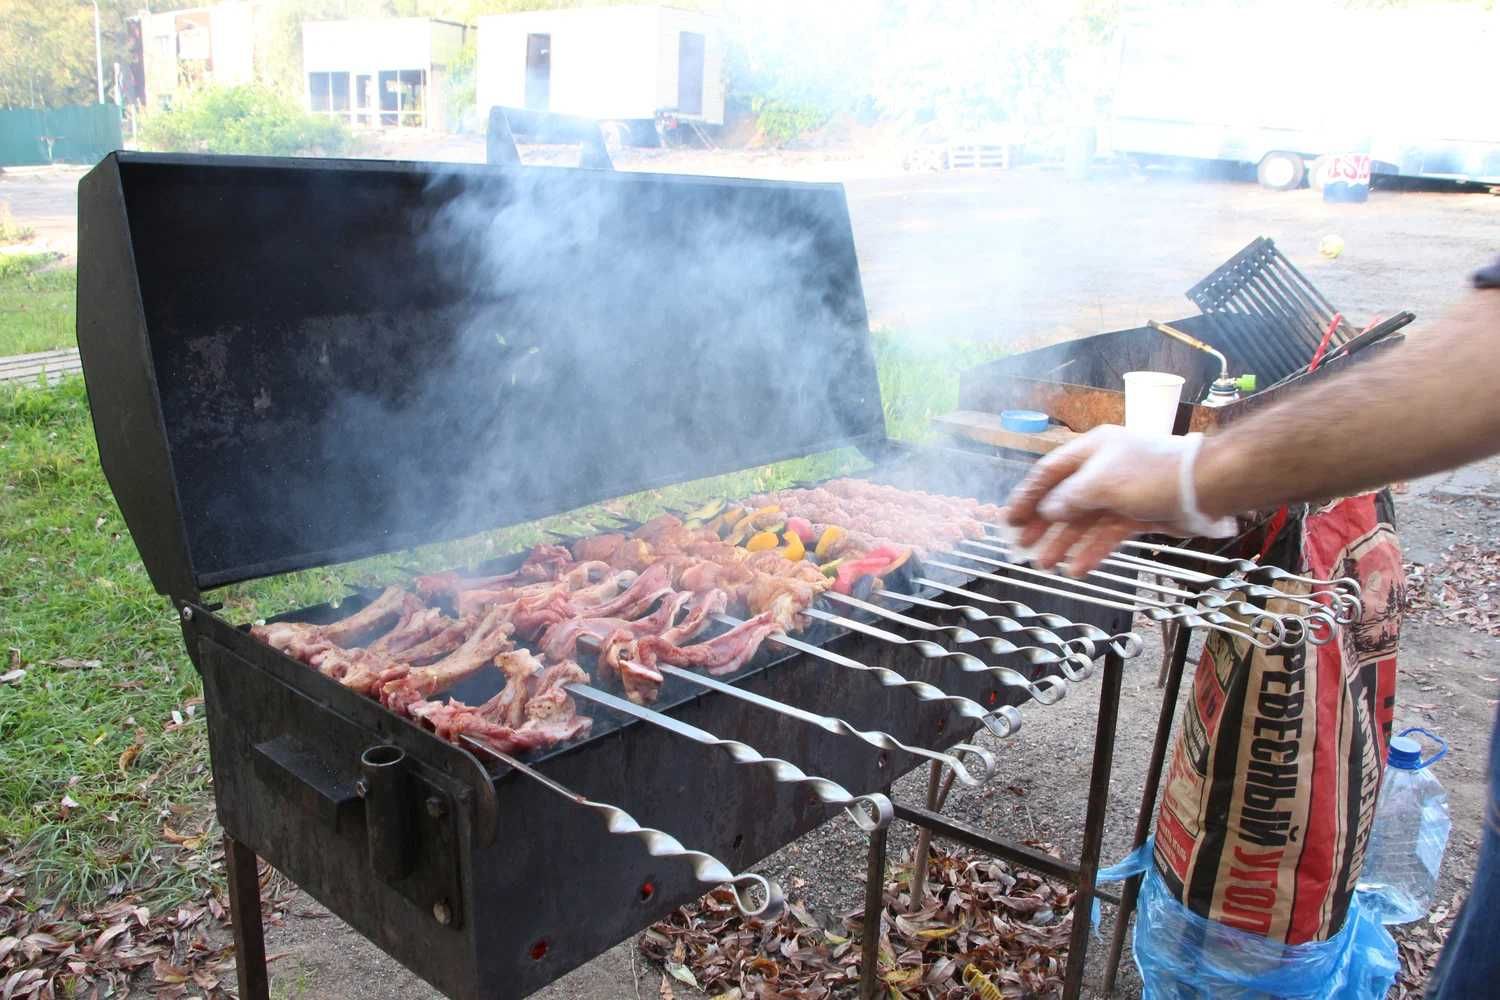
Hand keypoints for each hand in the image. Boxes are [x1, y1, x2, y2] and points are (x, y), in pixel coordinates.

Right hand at [1004, 426, 1235, 573]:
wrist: (1204, 487)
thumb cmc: (1150, 475)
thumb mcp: (1100, 483)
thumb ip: (1068, 498)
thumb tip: (1047, 510)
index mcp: (1091, 450)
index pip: (1049, 473)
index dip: (1027, 496)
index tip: (1008, 519)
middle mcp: (1103, 469)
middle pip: (1064, 499)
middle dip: (1043, 525)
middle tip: (1022, 546)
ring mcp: (1121, 493)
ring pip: (1085, 521)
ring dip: (1065, 543)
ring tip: (1046, 565)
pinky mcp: (1137, 514)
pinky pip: (1107, 534)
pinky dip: (1092, 551)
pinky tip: (1078, 569)